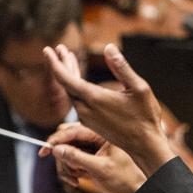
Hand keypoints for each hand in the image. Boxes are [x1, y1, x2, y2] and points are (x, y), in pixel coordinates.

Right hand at [39, 122, 145, 192]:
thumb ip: (77, 158)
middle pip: (66, 140)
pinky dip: (69, 172)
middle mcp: (96, 138)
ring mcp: (91, 149)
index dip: (56, 140)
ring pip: (66, 152)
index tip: (44, 151)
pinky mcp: (88, 159)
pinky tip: (78, 181)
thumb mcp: (100, 169)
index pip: (73, 130)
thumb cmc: (126, 179)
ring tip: (76, 179)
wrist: (136, 192)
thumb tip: (56, 149)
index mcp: (103, 133)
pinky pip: (70, 162)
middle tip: (71, 172)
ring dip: (66, 167)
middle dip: (63, 157)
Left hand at [43, 43, 175, 176]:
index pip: (65, 78)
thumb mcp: (139, 88)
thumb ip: (122, 67)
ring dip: (69, 75)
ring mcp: (87, 117)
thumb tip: (108, 48)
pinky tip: (79, 81)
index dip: (55, 62)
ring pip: (70, 92)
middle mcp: (86, 109)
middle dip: (61, 65)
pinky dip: (75, 87)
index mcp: (95, 98)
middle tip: (59, 49)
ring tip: (70, 59)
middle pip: (65, 83)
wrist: (144, 145)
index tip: (47, 50)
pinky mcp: (90, 122)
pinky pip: (76, 101)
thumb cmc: (145, 116)